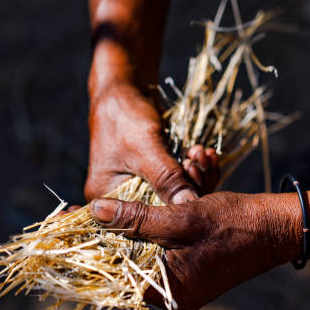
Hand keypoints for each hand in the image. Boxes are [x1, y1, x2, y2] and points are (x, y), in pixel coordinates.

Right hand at [85, 82, 218, 202]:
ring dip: (196, 176)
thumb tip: (190, 206)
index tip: (194, 189)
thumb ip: (167, 179)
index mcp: (105, 198)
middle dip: (189, 189)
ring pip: (176, 196)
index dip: (173, 211)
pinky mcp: (156, 177)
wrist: (125, 88)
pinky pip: (180, 182)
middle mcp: (121, 199)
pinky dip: (195, 169)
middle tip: (198, 163)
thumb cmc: (125, 116)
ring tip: (201, 154)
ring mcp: (140, 187)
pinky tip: (203, 154)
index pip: (143, 221)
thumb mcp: (146, 148)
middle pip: (163, 210)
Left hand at [90, 192, 301, 309]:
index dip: (92, 243)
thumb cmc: (235, 224)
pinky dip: (165, 215)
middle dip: (122, 220)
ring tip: (149, 187)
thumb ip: (136, 219)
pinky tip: (170, 191)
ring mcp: (185, 275)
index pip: (115, 271)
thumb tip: (95, 212)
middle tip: (95, 199)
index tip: (69, 219)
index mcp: (170, 289)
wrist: (280, 226)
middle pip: (131, 255)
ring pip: (150, 242)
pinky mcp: (193, 260)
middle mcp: (175, 290)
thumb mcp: (180, 218)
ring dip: (147, 211)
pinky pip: (168, 238)